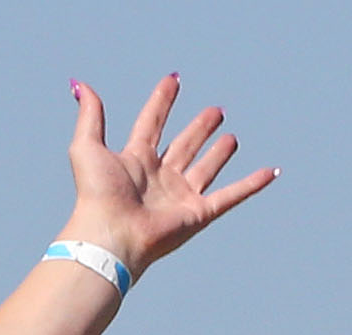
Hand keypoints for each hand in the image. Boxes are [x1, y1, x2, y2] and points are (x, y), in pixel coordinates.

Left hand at [61, 75, 273, 278]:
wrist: (109, 237)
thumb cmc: (96, 197)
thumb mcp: (87, 149)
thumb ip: (90, 117)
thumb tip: (82, 86)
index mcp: (134, 162)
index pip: (151, 124)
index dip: (161, 102)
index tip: (173, 80)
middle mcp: (157, 179)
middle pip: (183, 146)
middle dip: (199, 129)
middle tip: (215, 112)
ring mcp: (178, 198)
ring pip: (205, 170)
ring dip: (218, 155)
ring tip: (231, 139)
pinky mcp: (196, 215)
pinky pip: (231, 197)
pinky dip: (252, 185)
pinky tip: (270, 172)